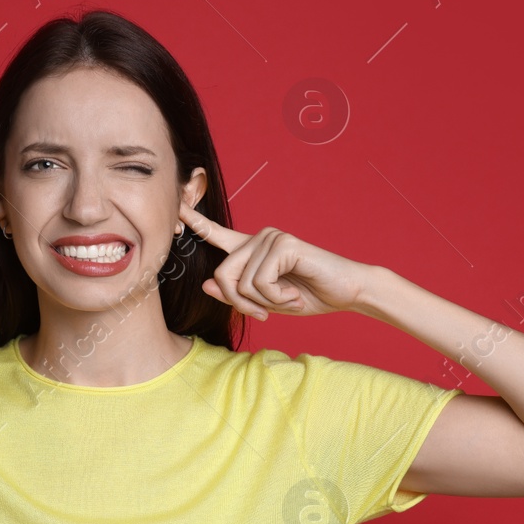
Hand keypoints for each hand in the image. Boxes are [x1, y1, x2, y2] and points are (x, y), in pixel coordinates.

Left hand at [178, 203, 369, 320]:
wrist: (348, 292)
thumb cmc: (309, 296)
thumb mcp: (266, 302)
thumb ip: (236, 294)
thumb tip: (207, 283)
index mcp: (252, 250)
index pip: (217, 235)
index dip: (195, 223)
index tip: (175, 209)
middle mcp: (259, 238)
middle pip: (222, 275)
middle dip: (240, 303)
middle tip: (264, 313)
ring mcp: (271, 237)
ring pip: (240, 282)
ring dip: (264, 302)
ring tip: (288, 299)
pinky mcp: (283, 244)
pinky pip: (260, 282)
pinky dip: (276, 298)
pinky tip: (294, 294)